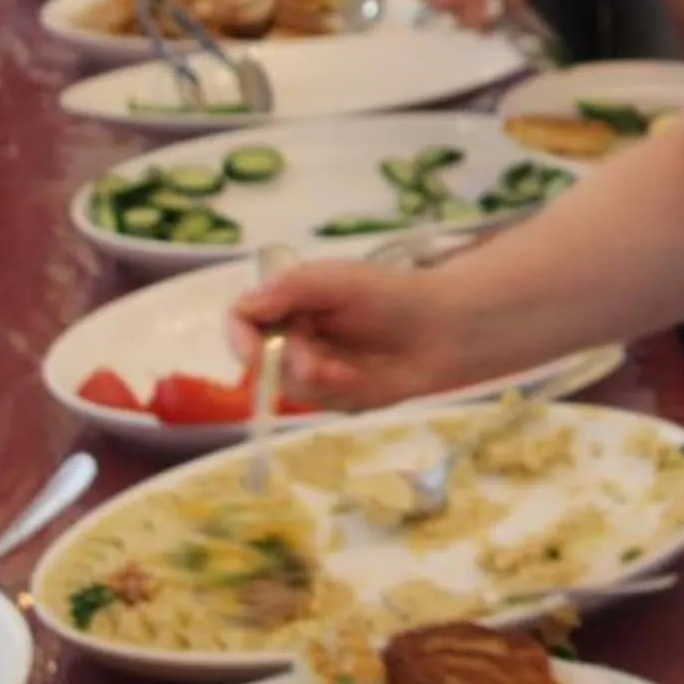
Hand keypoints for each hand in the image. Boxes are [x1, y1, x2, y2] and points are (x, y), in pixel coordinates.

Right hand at [227, 257, 480, 410]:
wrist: (444, 329)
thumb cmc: (392, 294)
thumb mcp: (339, 280)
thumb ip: (290, 288)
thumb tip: (244, 306)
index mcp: (288, 301)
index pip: (240, 320)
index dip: (240, 340)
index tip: (259, 354)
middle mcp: (293, 334)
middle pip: (258, 361)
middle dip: (287, 365)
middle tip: (321, 365)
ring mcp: (312, 367)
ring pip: (286, 387)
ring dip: (315, 381)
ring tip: (348, 370)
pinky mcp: (334, 395)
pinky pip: (317, 403)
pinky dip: (335, 394)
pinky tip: (360, 379)